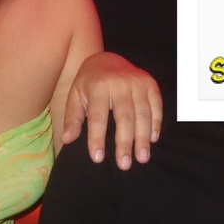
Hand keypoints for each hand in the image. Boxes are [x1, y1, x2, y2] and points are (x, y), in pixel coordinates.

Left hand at [61, 52, 161, 168]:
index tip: (98, 159)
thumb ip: (73, 118)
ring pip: (143, 114)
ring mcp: (138, 82)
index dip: (97, 138)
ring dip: (143, 138)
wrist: (107, 58)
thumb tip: (67, 139)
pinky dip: (156, 123)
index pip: (98, 117)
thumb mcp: (75, 96)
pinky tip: (152, 140)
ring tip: (142, 158)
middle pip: (124, 117)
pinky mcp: (151, 84)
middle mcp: (120, 83)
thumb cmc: (89, 83)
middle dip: (124, 143)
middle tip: (124, 165)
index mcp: (98, 86)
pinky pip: (156, 106)